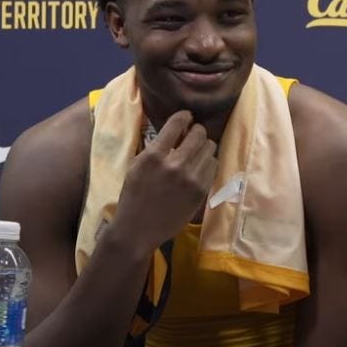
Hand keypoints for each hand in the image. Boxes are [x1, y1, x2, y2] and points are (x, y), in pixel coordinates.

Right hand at [109, 111, 218, 252]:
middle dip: (196, 131)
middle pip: (199, 134)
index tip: (187, 117)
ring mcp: (190, 178)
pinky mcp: (201, 190)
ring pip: (210, 148)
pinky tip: (199, 167)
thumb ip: (157, 148)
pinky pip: (213, 166)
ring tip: (196, 153)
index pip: (177, 124)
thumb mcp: (137, 166)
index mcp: (153, 156)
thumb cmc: (133, 196)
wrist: (138, 229)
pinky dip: (208, 163)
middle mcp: (174, 164)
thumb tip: (177, 131)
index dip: (184, 116)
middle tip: (193, 135)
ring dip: (204, 147)